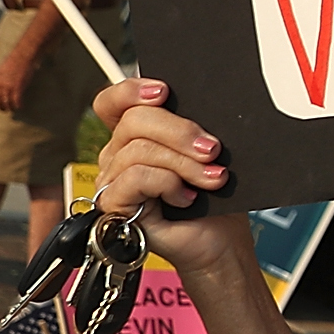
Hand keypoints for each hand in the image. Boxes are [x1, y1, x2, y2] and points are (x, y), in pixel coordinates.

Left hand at [0, 53, 31, 111]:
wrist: (22, 56)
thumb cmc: (14, 62)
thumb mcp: (0, 70)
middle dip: (0, 107)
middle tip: (5, 109)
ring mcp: (7, 86)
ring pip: (6, 102)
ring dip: (9, 108)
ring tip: (13, 109)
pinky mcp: (17, 87)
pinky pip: (16, 101)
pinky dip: (18, 105)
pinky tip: (20, 106)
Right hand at [90, 77, 237, 277]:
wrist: (221, 242)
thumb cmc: (215, 200)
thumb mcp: (206, 154)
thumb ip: (191, 128)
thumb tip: (198, 106)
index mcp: (135, 137)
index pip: (112, 103)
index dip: (131, 91)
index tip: (164, 92)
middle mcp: (117, 156)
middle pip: (133, 121)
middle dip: (180, 131)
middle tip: (213, 150)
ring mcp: (113, 181)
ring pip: (138, 150)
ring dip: (184, 163)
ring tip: (212, 179)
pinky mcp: (114, 207)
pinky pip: (136, 177)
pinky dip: (168, 183)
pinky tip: (186, 198)